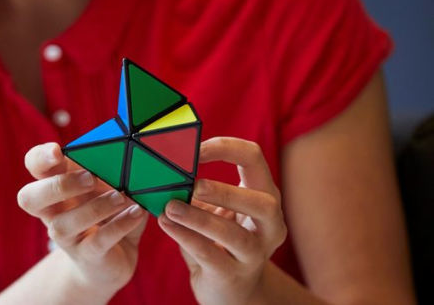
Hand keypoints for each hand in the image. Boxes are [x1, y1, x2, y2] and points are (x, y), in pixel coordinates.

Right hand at [17, 142, 147, 297]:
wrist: (111, 260)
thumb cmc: (108, 210)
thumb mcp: (110, 184)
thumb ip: (113, 168)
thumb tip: (130, 153)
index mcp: (56, 183)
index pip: (34, 164)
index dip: (40, 157)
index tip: (57, 151)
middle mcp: (53, 211)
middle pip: (29, 198)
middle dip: (59, 185)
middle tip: (91, 178)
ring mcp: (67, 237)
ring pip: (62, 225)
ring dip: (94, 208)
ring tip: (120, 197)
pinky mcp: (88, 256)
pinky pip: (97, 242)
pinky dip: (119, 225)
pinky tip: (135, 212)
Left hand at [158, 137, 286, 304]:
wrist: (230, 288)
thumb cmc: (219, 237)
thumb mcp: (215, 207)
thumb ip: (198, 189)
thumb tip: (166, 166)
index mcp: (265, 193)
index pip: (253, 157)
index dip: (224, 147)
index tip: (193, 149)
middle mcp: (270, 224)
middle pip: (262, 203)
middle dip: (226, 192)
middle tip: (194, 186)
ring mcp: (256, 253)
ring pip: (235, 235)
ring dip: (200, 219)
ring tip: (171, 207)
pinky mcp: (235, 275)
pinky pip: (211, 255)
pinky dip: (186, 237)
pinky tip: (167, 224)